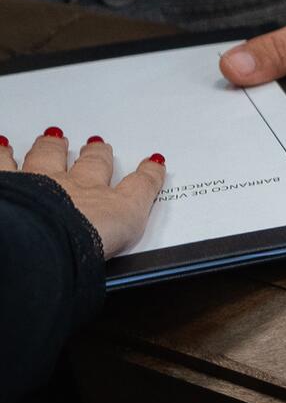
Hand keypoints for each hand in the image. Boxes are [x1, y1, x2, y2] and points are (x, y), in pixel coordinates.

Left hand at [1, 130, 165, 257]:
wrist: (40, 244)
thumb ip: (125, 246)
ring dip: (53, 147)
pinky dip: (3, 153)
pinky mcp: (8, 183)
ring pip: (49, 156)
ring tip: (54, 139)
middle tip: (98, 146)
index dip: (148, 175)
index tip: (154, 165)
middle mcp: (79, 189)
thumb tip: (130, 263)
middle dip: (98, 155)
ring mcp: (41, 182)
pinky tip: (3, 146)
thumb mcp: (117, 257)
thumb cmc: (78, 251)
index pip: (138, 188)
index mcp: (112, 210)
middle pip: (93, 165)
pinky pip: (3, 161)